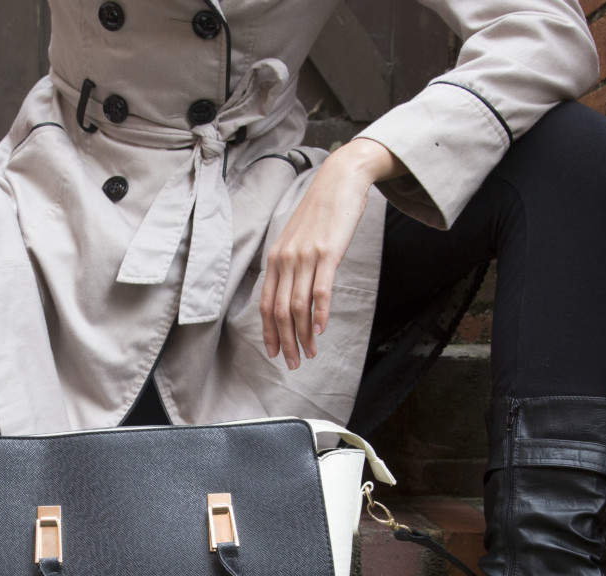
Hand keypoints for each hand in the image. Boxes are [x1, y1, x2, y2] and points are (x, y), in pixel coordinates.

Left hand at [260, 138, 404, 368]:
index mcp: (275, 258)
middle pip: (279, 311)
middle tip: (292, 363)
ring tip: (309, 353)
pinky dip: (320, 314)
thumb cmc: (321, 212)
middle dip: (285, 341)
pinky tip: (321, 330)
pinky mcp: (328, 252)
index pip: (265, 304)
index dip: (268, 332)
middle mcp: (285, 259)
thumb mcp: (298, 239)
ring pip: (298, 306)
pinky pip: (320, 290)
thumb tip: (293, 293)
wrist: (340, 181)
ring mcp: (306, 256)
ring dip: (302, 335)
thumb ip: (292, 265)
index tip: (274, 352)